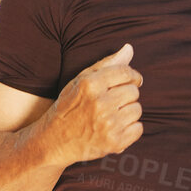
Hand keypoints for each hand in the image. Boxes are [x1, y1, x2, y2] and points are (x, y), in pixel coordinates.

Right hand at [44, 43, 142, 164]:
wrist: (52, 142)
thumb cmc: (68, 107)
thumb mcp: (80, 81)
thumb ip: (106, 64)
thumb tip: (129, 48)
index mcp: (90, 85)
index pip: (126, 72)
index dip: (132, 76)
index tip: (130, 81)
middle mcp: (99, 103)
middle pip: (134, 91)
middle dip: (126, 96)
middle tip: (112, 103)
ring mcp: (107, 124)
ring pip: (137, 110)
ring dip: (128, 113)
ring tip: (111, 116)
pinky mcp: (114, 142)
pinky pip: (138, 129)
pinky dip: (130, 130)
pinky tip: (114, 129)